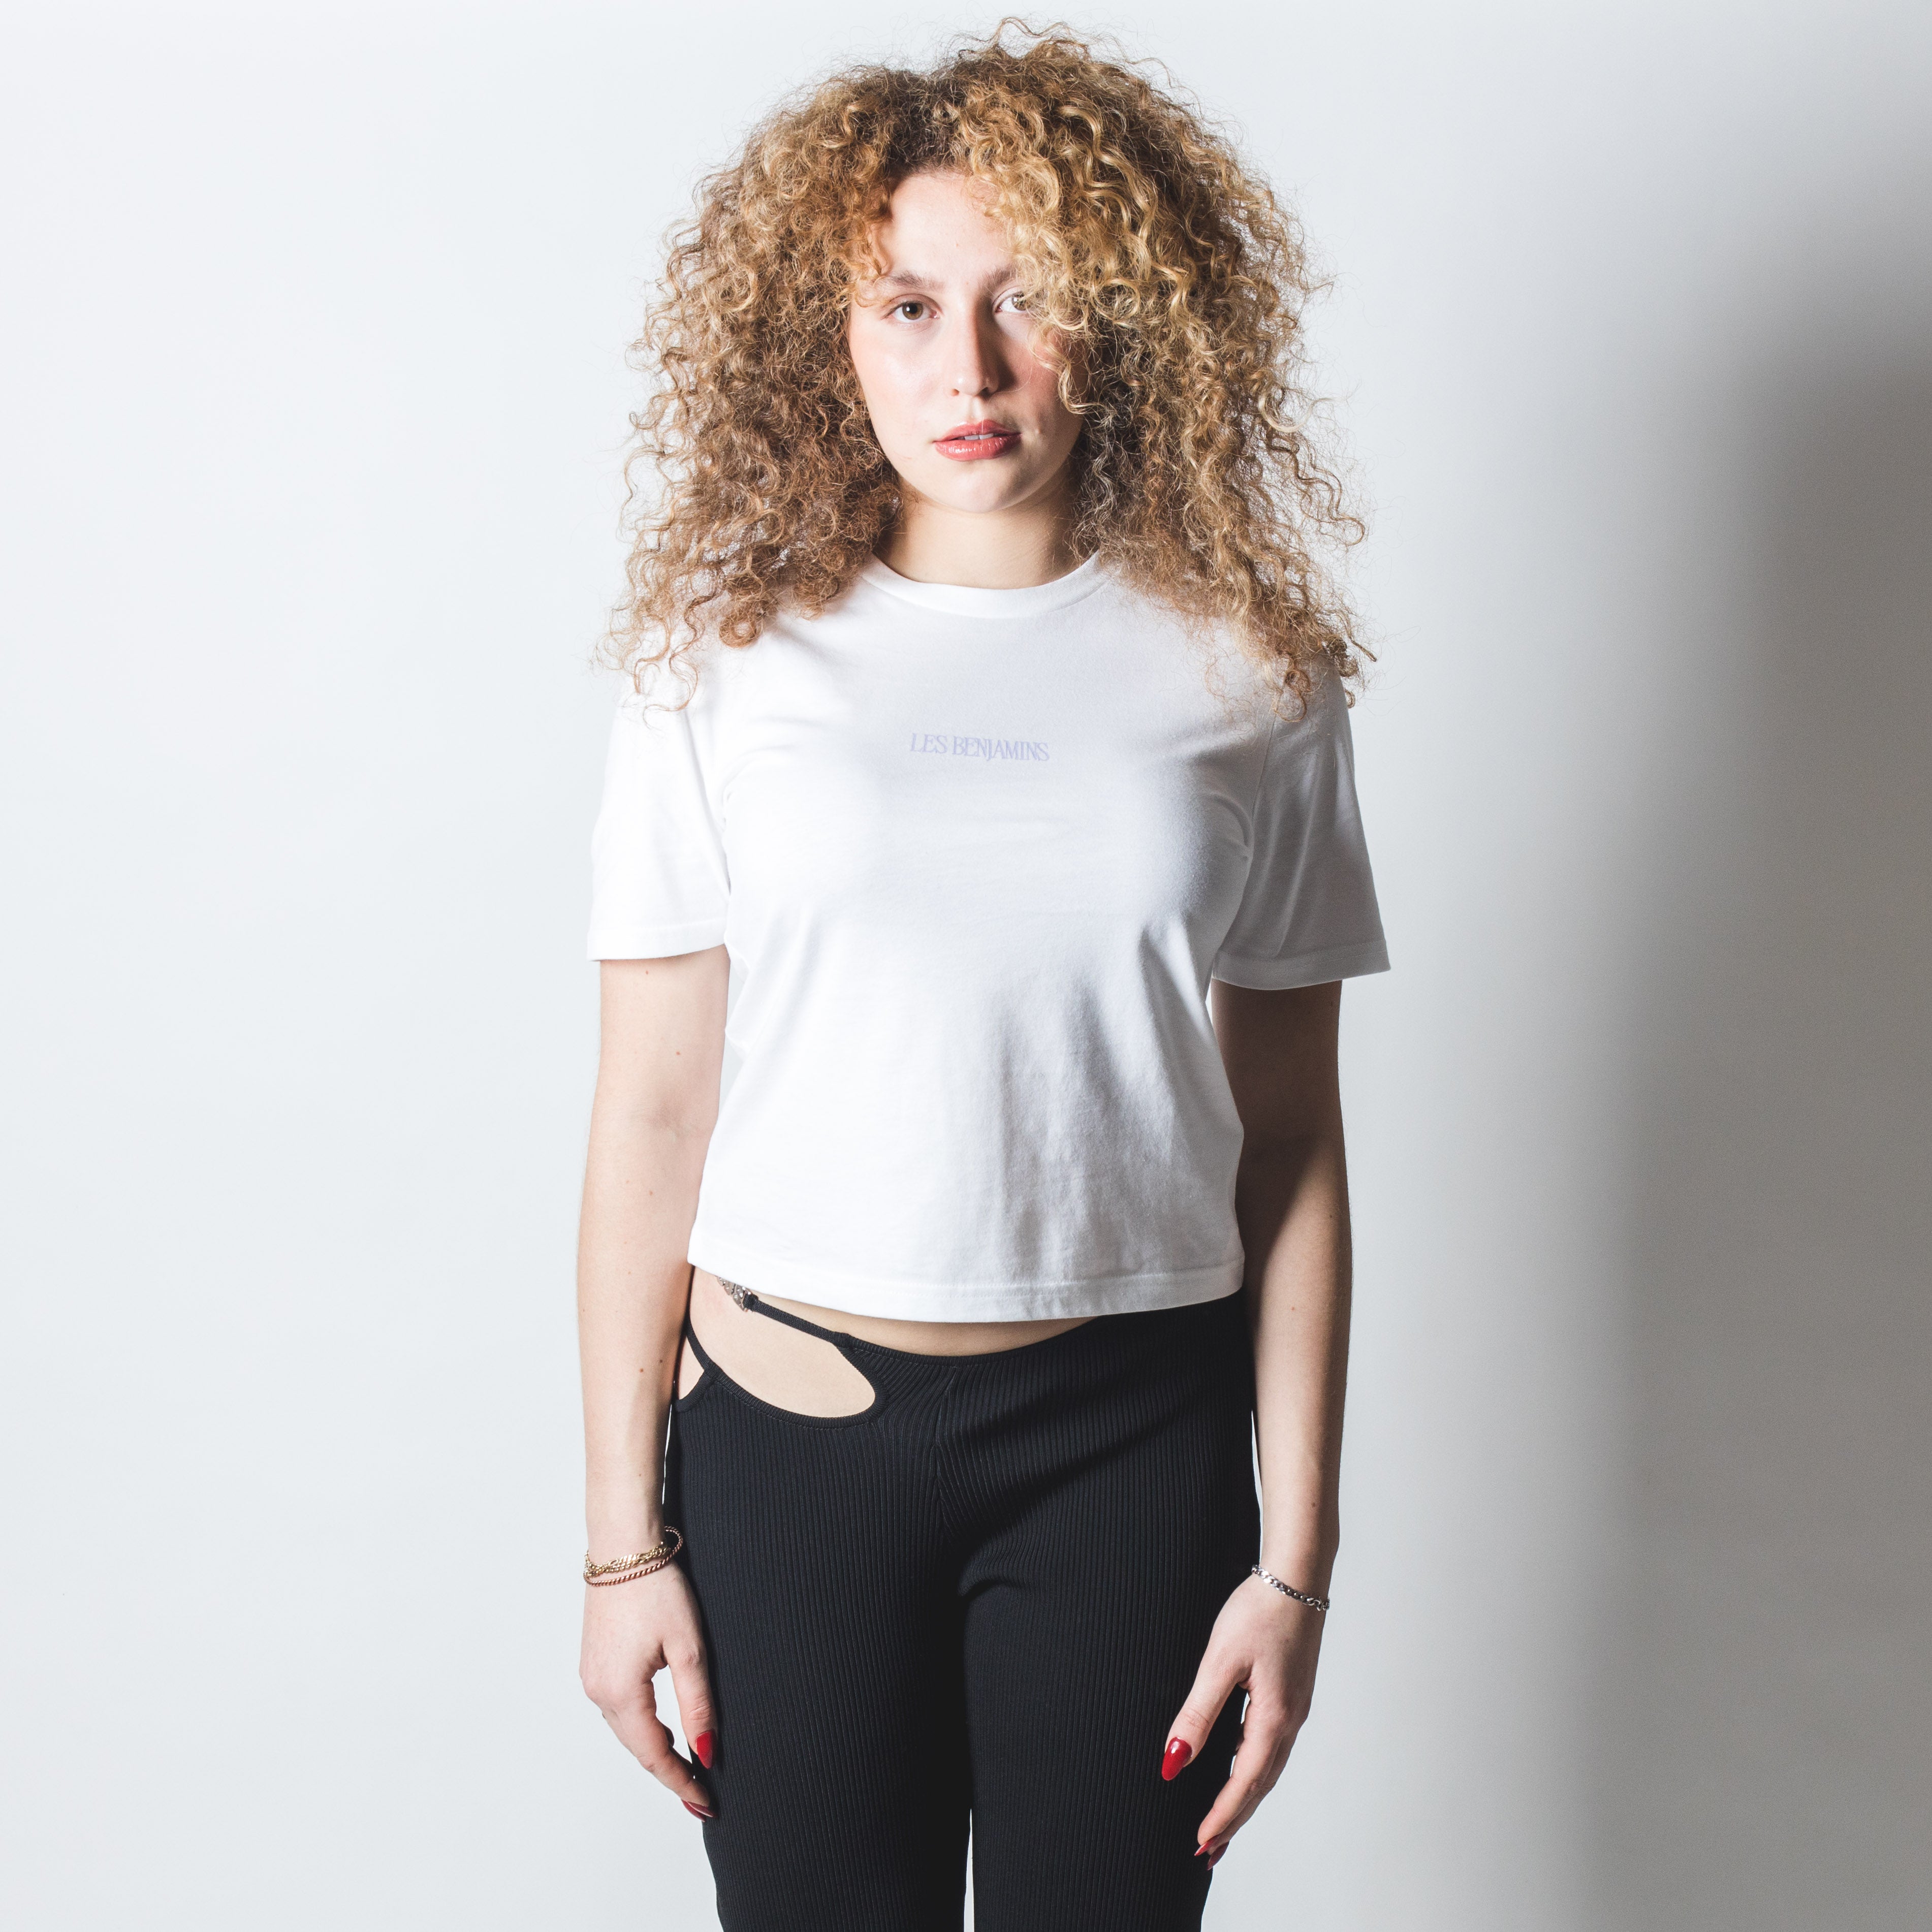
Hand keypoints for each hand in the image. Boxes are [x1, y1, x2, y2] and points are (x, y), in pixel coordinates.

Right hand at [580, 1561, 717, 1818]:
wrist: (623, 1546)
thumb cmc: (657, 1589)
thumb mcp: (688, 1648)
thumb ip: (697, 1704)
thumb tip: (706, 1750)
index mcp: (620, 1692)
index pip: (654, 1754)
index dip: (681, 1781)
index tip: (705, 1802)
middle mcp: (597, 1691)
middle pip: (636, 1747)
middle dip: (669, 1771)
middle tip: (699, 1793)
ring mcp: (591, 1677)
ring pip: (625, 1730)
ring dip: (654, 1748)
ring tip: (686, 1766)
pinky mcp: (593, 1663)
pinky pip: (617, 1709)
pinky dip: (640, 1725)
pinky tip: (661, 1728)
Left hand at [1161, 1570, 1326, 1861]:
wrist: (1296, 1577)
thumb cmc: (1259, 1612)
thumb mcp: (1220, 1662)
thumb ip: (1197, 1715)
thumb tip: (1173, 1763)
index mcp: (1273, 1718)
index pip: (1244, 1782)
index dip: (1223, 1815)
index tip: (1201, 1843)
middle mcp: (1290, 1721)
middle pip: (1260, 1784)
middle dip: (1234, 1819)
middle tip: (1208, 1851)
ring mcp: (1294, 1708)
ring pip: (1267, 1767)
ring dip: (1245, 1797)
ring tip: (1221, 1823)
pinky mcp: (1291, 1694)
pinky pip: (1271, 1746)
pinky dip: (1253, 1769)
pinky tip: (1238, 1769)